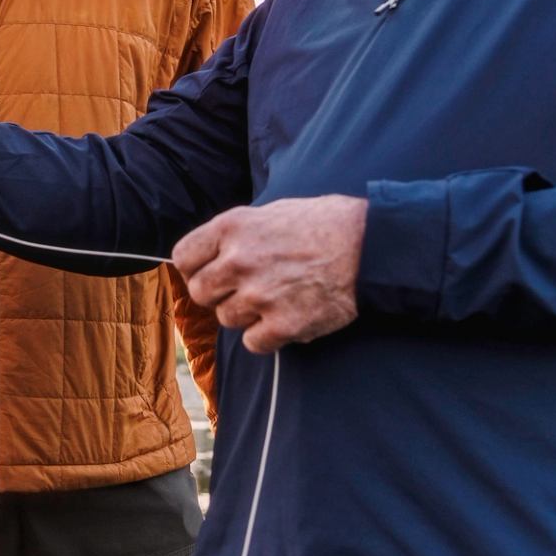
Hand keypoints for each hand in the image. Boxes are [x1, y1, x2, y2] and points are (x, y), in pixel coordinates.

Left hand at [172, 196, 365, 353]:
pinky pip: (253, 343)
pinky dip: (267, 336)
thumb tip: (210, 254)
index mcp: (232, 227)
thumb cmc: (323, 224)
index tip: (210, 272)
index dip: (195, 268)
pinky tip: (287, 317)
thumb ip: (235, 234)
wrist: (372, 246)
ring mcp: (260, 295)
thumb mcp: (270, 212)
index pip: (183, 257)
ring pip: (227, 319)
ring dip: (246, 314)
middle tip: (245, 289)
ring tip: (276, 297)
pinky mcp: (284, 325)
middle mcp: (239, 261)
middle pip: (200, 293)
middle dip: (219, 293)